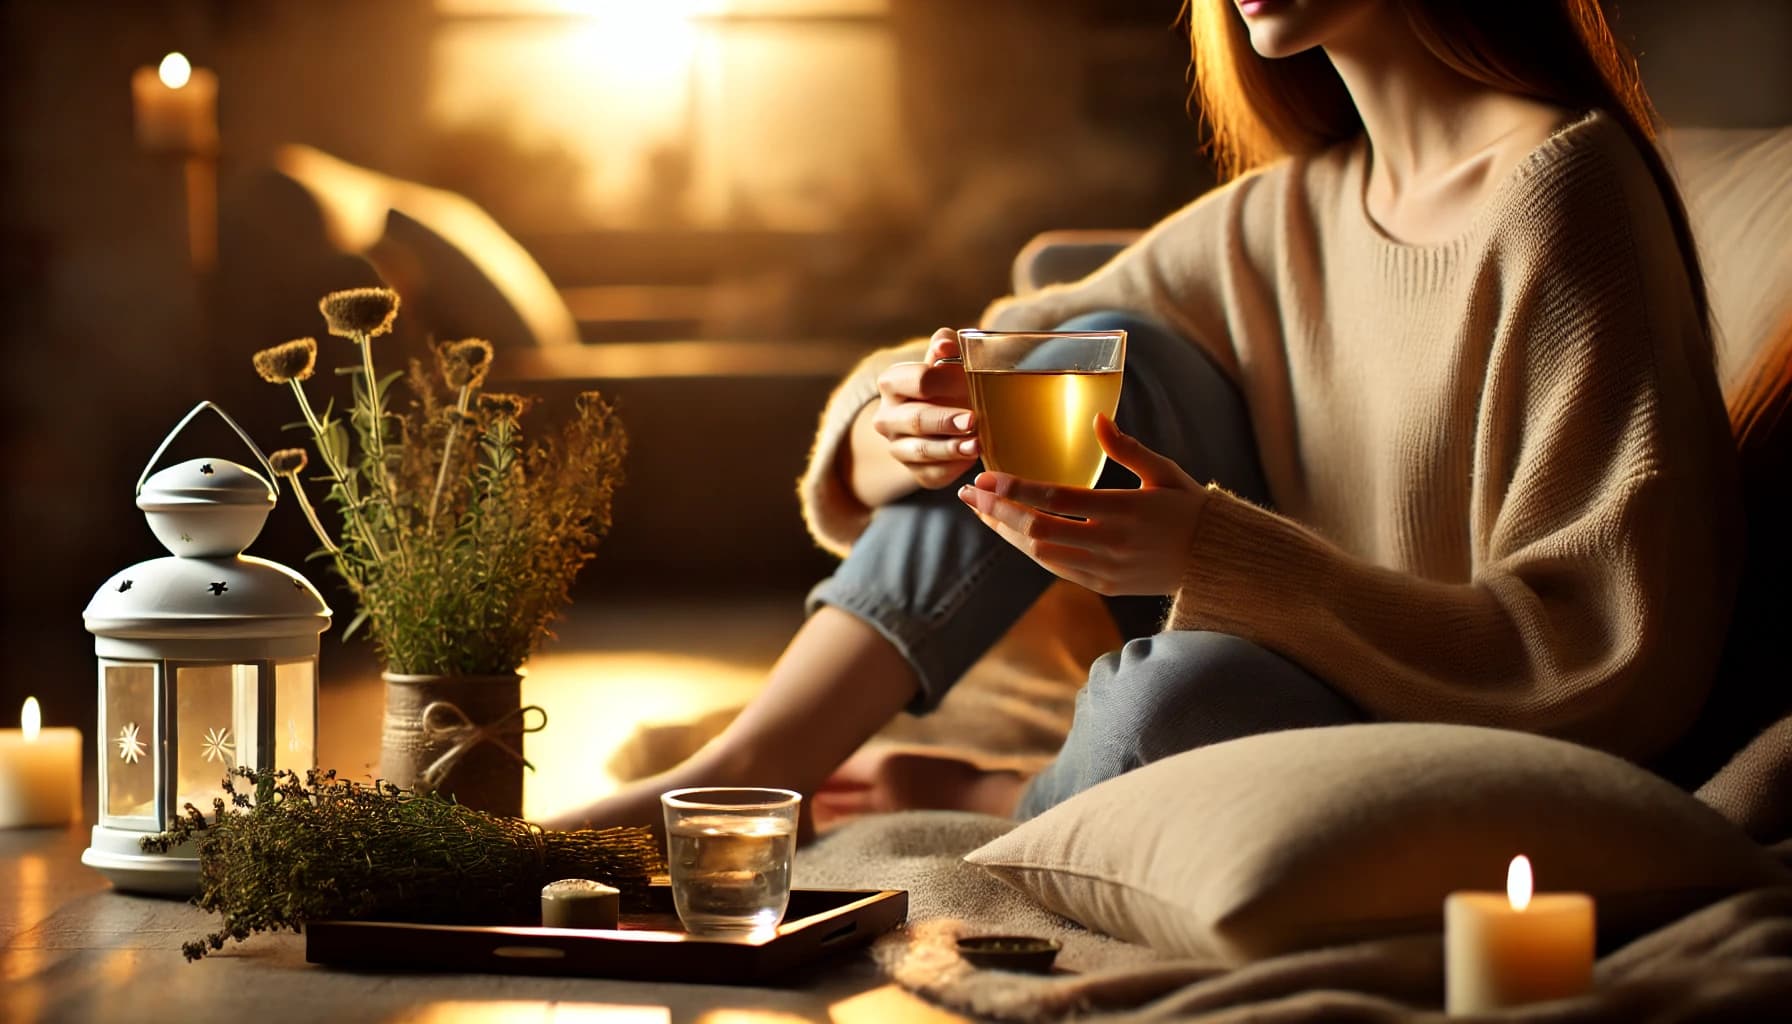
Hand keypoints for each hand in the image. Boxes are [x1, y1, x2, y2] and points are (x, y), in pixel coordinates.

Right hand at [872, 328, 979, 488]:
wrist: (940, 415)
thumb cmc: (947, 381)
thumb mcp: (946, 360)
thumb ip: (946, 347)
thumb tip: (946, 345)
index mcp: (892, 382)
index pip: (918, 380)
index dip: (947, 381)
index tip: (971, 383)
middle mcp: (886, 417)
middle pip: (916, 419)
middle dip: (945, 420)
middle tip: (973, 420)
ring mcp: (898, 448)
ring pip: (922, 451)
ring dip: (950, 449)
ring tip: (977, 445)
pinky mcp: (916, 473)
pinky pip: (932, 474)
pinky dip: (954, 468)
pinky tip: (972, 461)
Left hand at [956, 414, 1206, 595]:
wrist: (1219, 564)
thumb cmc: (1192, 510)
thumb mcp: (1165, 473)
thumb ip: (1128, 448)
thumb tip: (1096, 418)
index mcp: (1125, 510)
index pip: (1057, 499)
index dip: (1016, 490)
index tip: (985, 479)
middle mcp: (1111, 543)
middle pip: (1038, 530)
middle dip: (997, 512)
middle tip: (968, 495)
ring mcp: (1106, 569)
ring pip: (1041, 554)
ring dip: (1006, 533)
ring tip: (982, 512)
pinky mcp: (1104, 586)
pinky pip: (1056, 569)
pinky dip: (1029, 550)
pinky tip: (1011, 533)